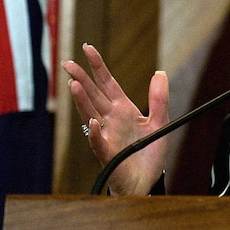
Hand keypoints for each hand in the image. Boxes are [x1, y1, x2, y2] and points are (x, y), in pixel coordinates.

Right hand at [63, 44, 169, 195]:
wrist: (147, 180)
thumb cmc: (149, 152)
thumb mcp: (160, 122)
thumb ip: (159, 99)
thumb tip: (160, 72)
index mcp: (123, 109)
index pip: (107, 83)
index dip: (98, 67)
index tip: (88, 48)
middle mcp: (111, 119)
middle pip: (94, 95)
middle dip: (81, 79)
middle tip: (69, 63)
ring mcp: (106, 135)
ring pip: (90, 114)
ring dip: (82, 101)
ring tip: (74, 85)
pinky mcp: (108, 154)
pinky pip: (99, 142)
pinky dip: (96, 133)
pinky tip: (94, 123)